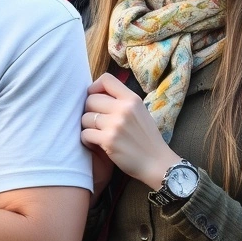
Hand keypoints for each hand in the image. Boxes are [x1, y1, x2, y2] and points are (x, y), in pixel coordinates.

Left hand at [81, 72, 180, 189]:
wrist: (156, 162)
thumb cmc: (147, 138)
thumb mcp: (141, 113)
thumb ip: (123, 102)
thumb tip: (98, 94)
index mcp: (132, 99)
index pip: (106, 79)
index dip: (95, 87)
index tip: (96, 99)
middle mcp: (124, 108)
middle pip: (90, 99)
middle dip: (89, 111)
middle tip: (97, 122)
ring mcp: (116, 124)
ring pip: (85, 118)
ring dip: (88, 127)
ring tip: (97, 134)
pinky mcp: (108, 140)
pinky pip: (85, 134)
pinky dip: (87, 140)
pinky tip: (96, 144)